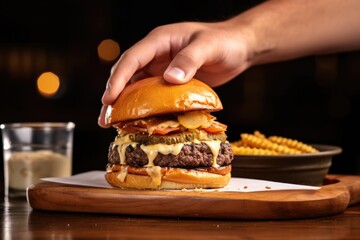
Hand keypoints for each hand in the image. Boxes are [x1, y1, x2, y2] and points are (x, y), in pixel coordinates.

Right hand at [98, 20, 252, 127]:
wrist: (238, 48)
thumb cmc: (225, 42)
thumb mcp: (208, 47)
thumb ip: (190, 60)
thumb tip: (169, 78)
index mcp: (160, 40)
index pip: (132, 59)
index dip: (118, 79)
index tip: (109, 100)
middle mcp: (156, 54)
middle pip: (128, 74)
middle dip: (114, 96)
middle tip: (105, 119)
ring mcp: (162, 68)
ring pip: (137, 87)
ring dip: (125, 105)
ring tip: (113, 125)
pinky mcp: (170, 82)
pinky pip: (153, 95)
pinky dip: (144, 108)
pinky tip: (139, 122)